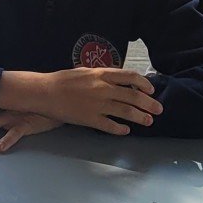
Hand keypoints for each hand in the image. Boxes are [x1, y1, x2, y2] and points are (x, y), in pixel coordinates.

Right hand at [37, 67, 161, 134]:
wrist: (44, 92)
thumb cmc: (62, 80)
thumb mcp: (85, 71)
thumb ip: (103, 75)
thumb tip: (118, 80)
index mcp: (102, 74)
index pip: (131, 77)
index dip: (144, 84)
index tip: (151, 90)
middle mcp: (103, 89)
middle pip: (133, 96)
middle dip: (149, 104)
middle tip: (158, 110)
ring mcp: (98, 105)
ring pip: (126, 112)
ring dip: (140, 117)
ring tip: (148, 121)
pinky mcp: (90, 119)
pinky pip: (110, 126)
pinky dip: (120, 129)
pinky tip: (125, 130)